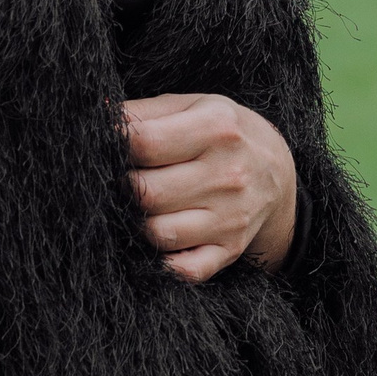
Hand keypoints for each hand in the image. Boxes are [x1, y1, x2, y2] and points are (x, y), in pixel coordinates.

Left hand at [123, 93, 297, 281]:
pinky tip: (160, 240)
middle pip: (146, 192)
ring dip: (139, 223)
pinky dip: (164, 263)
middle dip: (125, 187)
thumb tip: (99, 117)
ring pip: (158, 233)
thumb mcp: (193, 106)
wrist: (277, 171)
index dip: (116, 147)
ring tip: (144, 206)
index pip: (144, 143)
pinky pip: (185, 269)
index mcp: (217, 128)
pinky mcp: (229, 249)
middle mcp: (227, 174)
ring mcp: (230, 217)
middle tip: (127, 179)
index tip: (111, 148)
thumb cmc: (223, 134)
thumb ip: (144, 112)